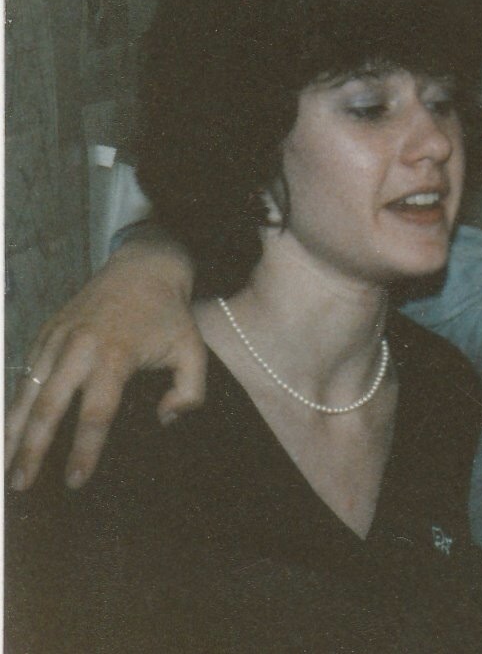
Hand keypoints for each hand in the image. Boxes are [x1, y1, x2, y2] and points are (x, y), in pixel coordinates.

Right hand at [5, 234, 205, 489]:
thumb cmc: (171, 314)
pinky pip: (23, 375)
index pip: (95, 413)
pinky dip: (12, 405)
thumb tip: (164, 421)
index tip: (75, 481)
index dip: (84, 450)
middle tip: (20, 485)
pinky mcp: (45, 333)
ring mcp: (56, 339)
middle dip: (31, 449)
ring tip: (2, 467)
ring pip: (25, 392)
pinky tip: (7, 432)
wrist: (144, 265)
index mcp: (115, 356)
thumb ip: (190, 391)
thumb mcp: (193, 350)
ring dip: (11, 431)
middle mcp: (79, 348)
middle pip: (47, 408)